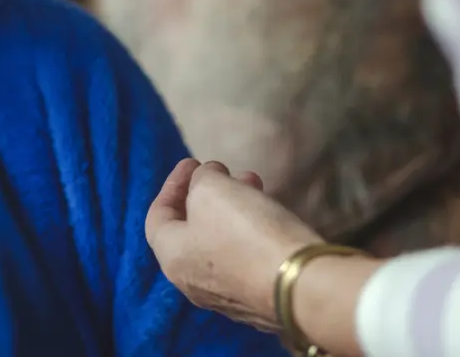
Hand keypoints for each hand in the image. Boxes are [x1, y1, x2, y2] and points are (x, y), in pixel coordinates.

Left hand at [145, 159, 321, 331]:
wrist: (301, 284)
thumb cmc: (245, 231)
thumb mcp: (212, 188)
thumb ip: (201, 179)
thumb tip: (206, 181)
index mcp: (173, 258)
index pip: (158, 217)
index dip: (172, 184)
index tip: (193, 161)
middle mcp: (194, 283)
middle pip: (192, 229)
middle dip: (207, 193)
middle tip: (225, 171)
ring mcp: (228, 295)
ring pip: (222, 241)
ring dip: (233, 207)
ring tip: (254, 182)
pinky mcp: (260, 298)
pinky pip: (247, 257)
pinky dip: (251, 229)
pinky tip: (271, 212)